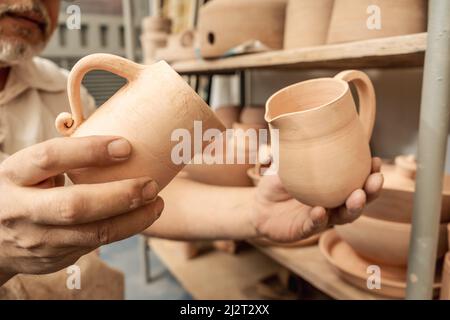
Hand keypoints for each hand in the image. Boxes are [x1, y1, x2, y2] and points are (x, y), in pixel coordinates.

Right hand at [0, 136, 163, 284]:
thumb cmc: (22, 190)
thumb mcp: (29, 169)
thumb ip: (63, 156)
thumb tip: (116, 136)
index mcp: (14, 175)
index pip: (50, 158)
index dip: (89, 150)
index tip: (126, 146)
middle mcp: (22, 209)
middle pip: (75, 205)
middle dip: (120, 195)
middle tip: (150, 184)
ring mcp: (37, 239)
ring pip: (92, 233)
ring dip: (132, 219)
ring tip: (156, 203)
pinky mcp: (53, 259)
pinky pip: (95, 244)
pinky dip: (123, 230)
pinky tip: (140, 217)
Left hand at [250, 158, 382, 242]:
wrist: (258, 208)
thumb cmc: (276, 184)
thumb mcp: (285, 163)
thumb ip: (294, 149)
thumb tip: (297, 123)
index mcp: (332, 187)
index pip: (357, 180)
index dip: (369, 173)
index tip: (376, 161)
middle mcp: (332, 203)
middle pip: (358, 200)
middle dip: (370, 191)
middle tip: (375, 180)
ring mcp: (321, 217)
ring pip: (343, 216)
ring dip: (353, 207)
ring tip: (357, 196)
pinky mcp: (304, 229)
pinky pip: (314, 225)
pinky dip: (319, 219)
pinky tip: (320, 210)